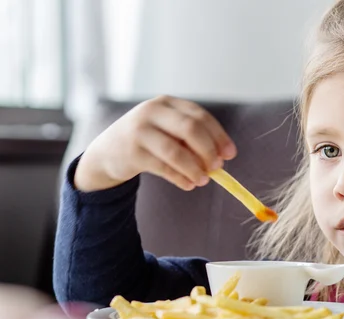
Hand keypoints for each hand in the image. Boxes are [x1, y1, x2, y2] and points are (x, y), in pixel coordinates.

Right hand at [74, 95, 236, 191]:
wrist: (108, 151)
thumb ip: (191, 139)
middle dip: (208, 151)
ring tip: (204, 180)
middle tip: (218, 168)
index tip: (230, 154)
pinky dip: (180, 178)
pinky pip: (163, 168)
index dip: (219, 136)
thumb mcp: (167, 130)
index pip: (200, 116)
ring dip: (195, 169)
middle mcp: (152, 112)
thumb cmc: (148, 140)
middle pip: (190, 129)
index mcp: (167, 103)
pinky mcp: (132, 153)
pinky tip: (189, 185)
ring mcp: (139, 131)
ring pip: (176, 151)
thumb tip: (221, 158)